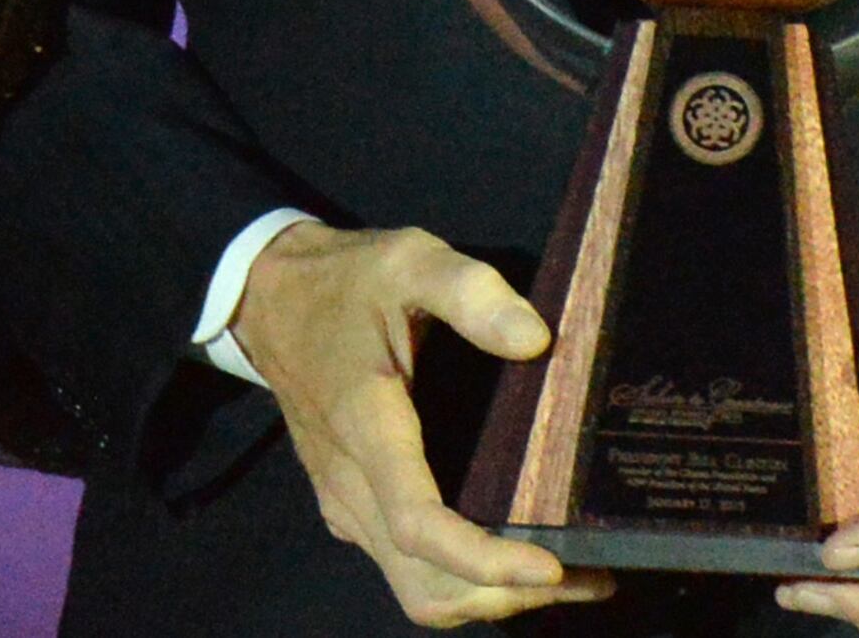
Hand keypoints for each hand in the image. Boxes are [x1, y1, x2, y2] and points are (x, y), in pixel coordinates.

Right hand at [232, 222, 615, 626]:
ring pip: (415, 588)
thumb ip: (471, 291)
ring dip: (487, 596)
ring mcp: (347, 504)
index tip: (554, 565)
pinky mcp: (350, 507)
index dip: (486, 560)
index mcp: (367, 428)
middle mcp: (352, 485)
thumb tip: (536, 341)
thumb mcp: (409, 260)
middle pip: (424, 584)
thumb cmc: (346, 281)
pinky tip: (516, 546)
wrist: (271, 299)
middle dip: (504, 594)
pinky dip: (462, 578)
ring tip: (570, 572)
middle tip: (587, 573)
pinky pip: (405, 567)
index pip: (421, 525)